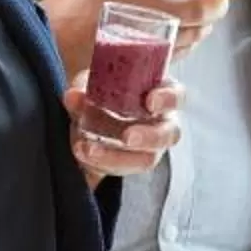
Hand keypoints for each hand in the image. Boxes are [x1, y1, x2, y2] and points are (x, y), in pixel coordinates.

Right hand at [40, 0, 250, 75]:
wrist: (36, 44)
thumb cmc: (69, 9)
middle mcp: (126, 3)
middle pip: (192, 7)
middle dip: (215, 7)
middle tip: (222, 2)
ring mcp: (128, 37)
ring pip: (186, 34)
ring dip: (203, 28)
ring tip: (205, 20)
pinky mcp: (128, 64)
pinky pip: (170, 56)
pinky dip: (184, 47)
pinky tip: (184, 40)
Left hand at [64, 67, 181, 180]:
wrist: (94, 108)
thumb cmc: (106, 86)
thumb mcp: (94, 80)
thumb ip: (85, 86)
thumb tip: (73, 96)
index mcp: (162, 94)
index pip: (177, 97)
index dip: (167, 100)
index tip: (150, 101)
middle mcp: (162, 124)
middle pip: (168, 135)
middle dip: (148, 137)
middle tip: (127, 137)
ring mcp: (148, 148)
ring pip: (144, 160)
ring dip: (115, 156)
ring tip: (87, 149)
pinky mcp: (128, 165)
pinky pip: (118, 169)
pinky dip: (98, 162)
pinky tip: (80, 150)